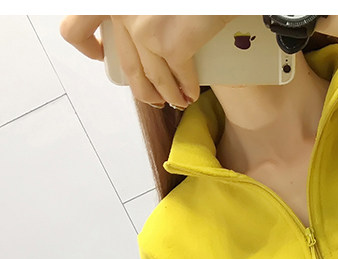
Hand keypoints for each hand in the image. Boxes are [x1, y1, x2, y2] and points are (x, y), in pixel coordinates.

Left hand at [59, 15, 236, 107]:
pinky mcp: (171, 45)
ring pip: (152, 78)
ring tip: (177, 100)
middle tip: (154, 98)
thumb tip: (138, 31)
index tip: (102, 55)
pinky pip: (178, 77)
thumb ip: (138, 9)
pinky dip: (187, 90)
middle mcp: (120, 13)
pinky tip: (191, 94)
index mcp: (112, 1)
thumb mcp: (150, 0)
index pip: (75, 27)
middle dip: (143, 91)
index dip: (87, 47)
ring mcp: (144, 31)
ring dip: (167, 95)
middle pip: (126, 66)